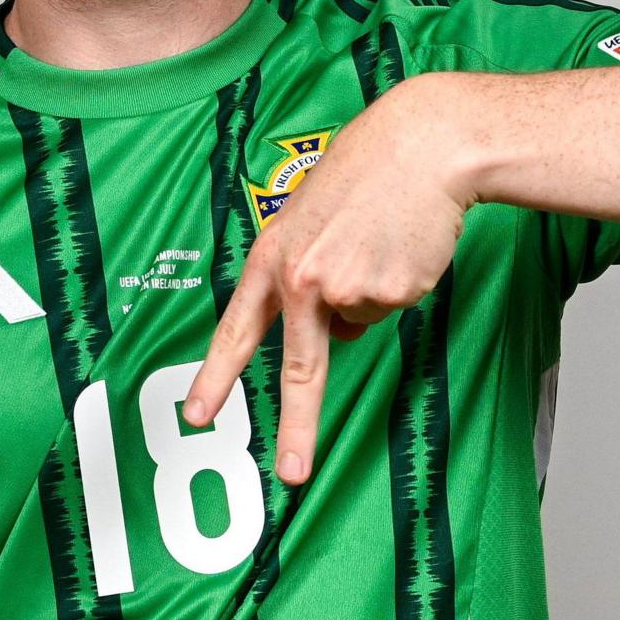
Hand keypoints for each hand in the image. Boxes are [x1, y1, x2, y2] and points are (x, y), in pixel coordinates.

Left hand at [183, 73, 482, 483]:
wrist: (424, 145)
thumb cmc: (366, 173)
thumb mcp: (310, 218)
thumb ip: (304, 273)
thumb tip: (334, 334)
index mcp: (273, 259)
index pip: (237, 330)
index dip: (216, 377)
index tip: (196, 415)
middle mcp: (305, 280)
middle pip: (300, 370)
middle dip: (297, 427)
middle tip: (292, 473)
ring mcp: (350, 289)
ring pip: (359, 320)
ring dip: (371, 289)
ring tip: (378, 237)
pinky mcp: (395, 293)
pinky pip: (392, 307)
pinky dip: (400, 282)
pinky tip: (402, 244)